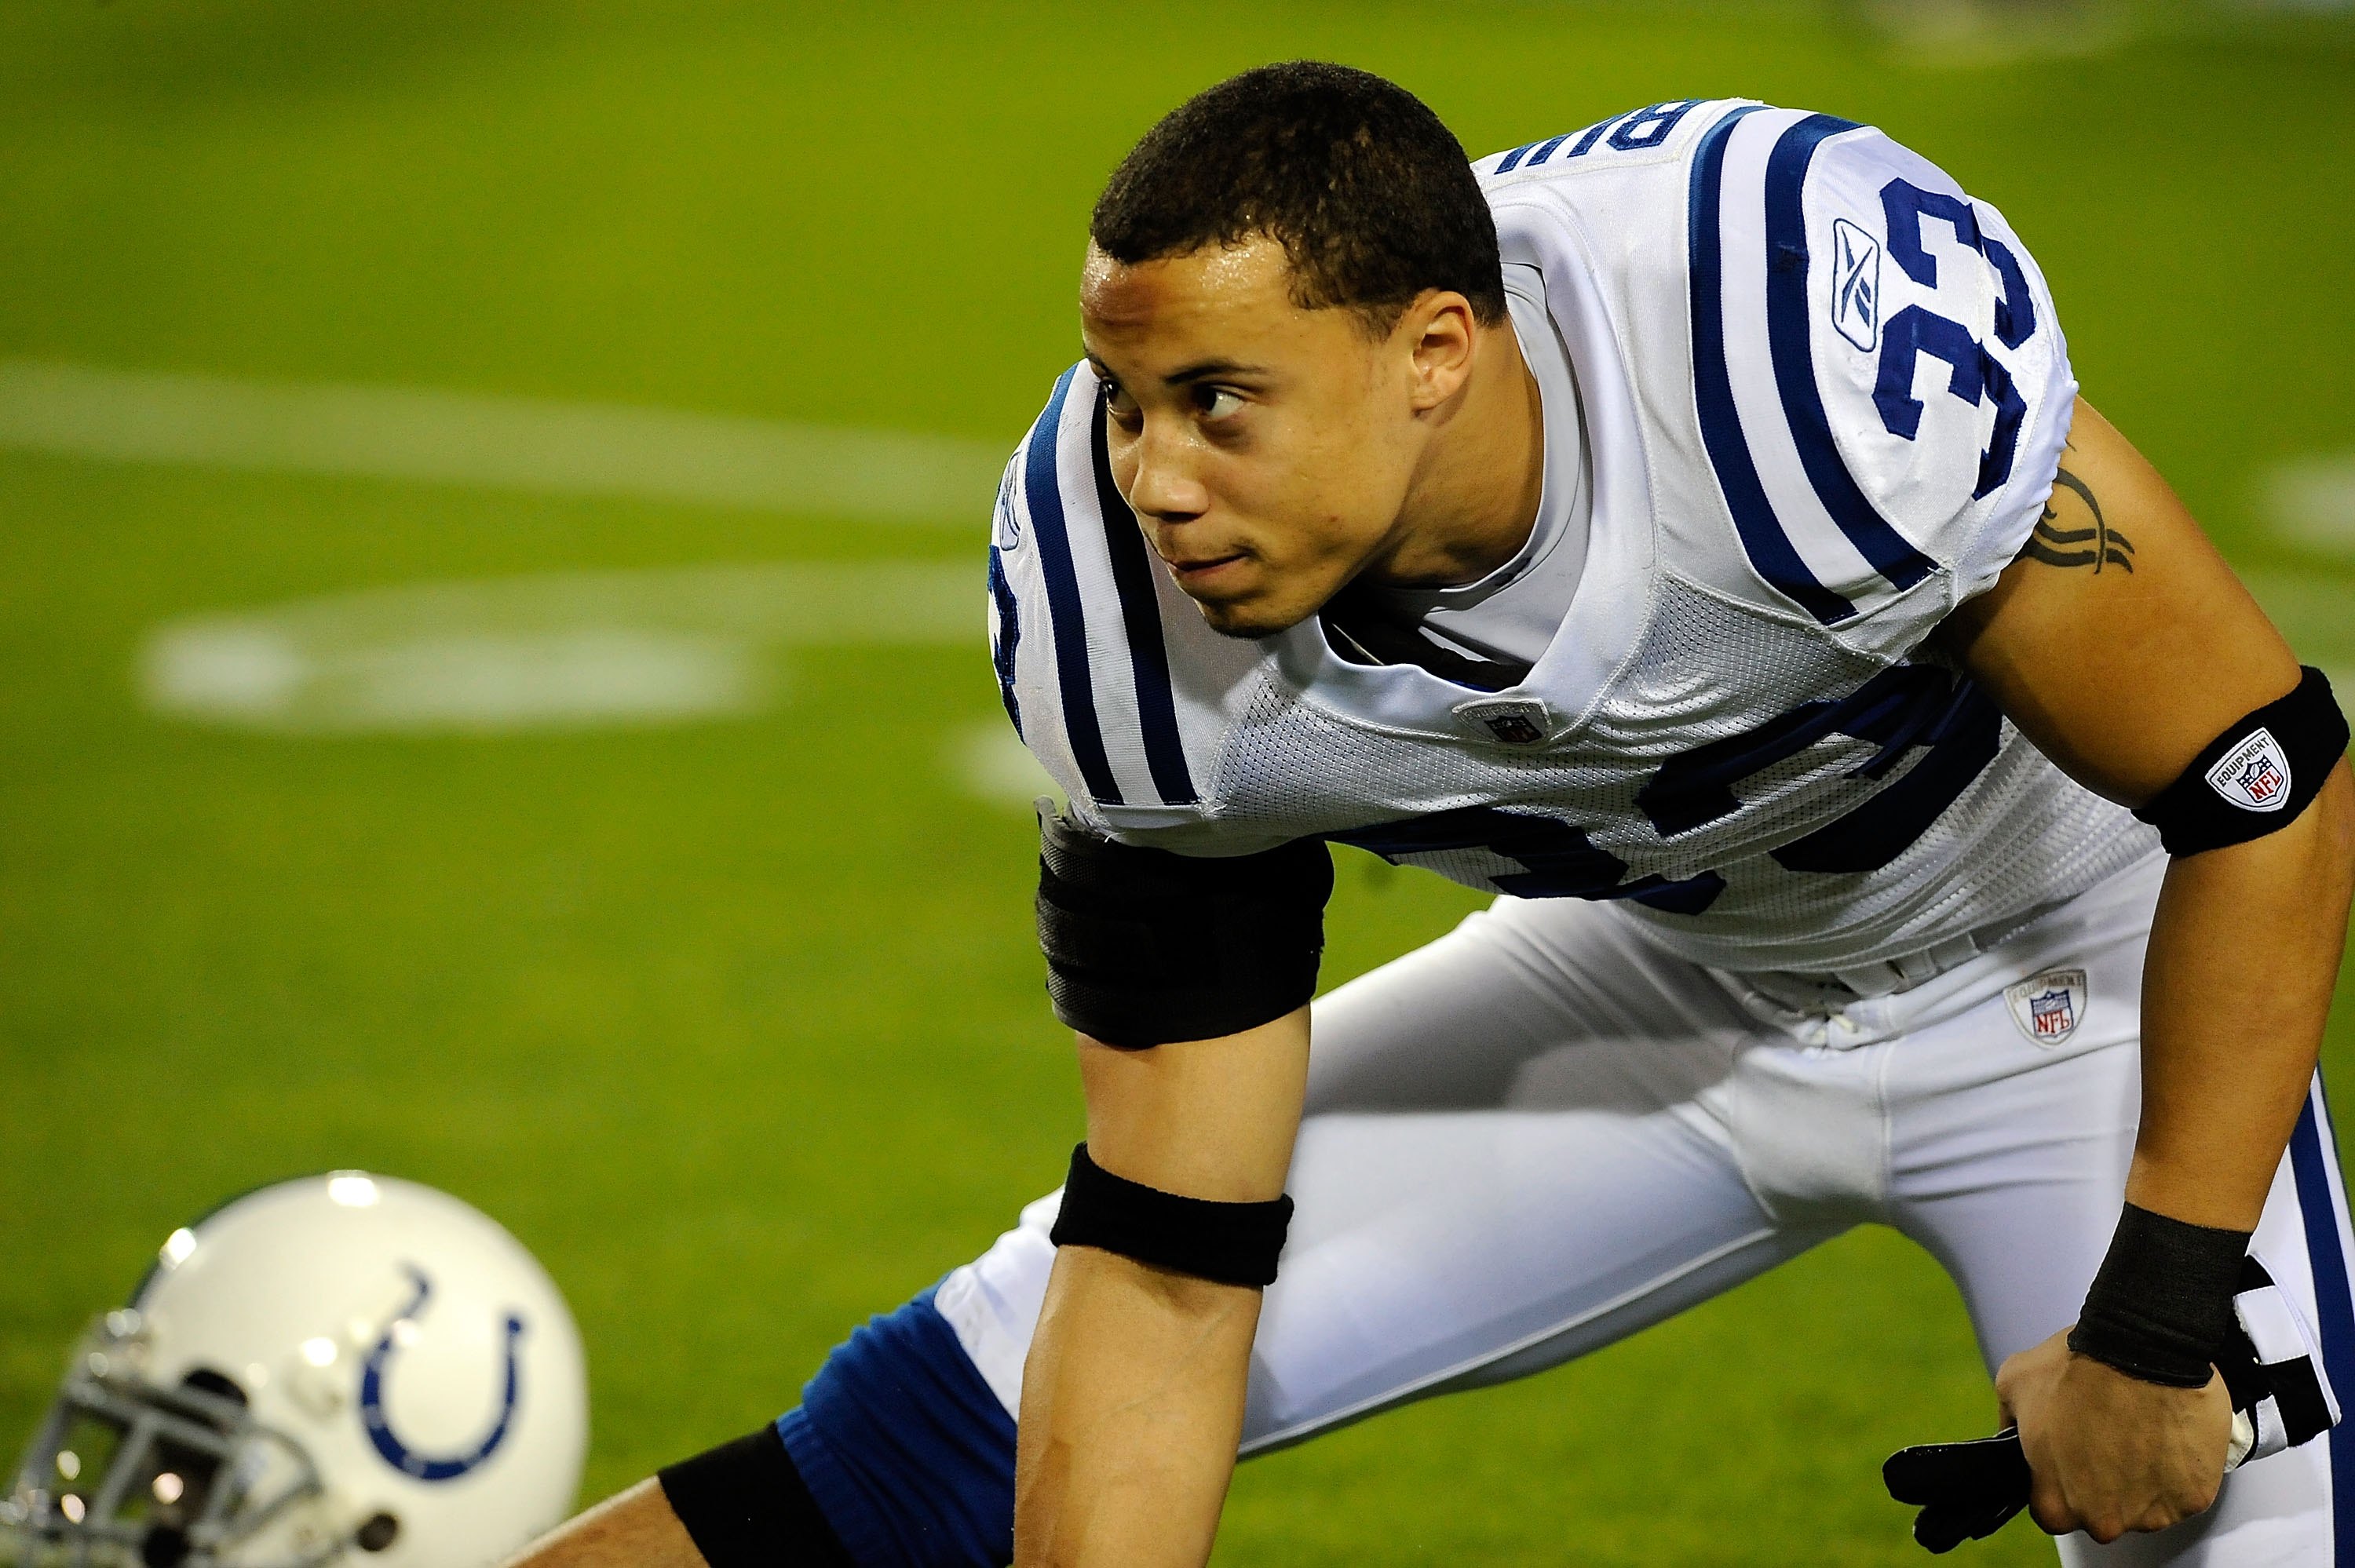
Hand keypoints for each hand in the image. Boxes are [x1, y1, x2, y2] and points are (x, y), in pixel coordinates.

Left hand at [1996, 1327, 2232, 1542]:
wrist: (2140, 1346)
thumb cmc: (2077, 1365)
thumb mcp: (2014, 1385)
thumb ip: (2011, 1424)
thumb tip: (2013, 1437)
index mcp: (2056, 1503)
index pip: (2051, 1511)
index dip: (2058, 1482)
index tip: (2069, 1458)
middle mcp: (2105, 1520)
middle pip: (2100, 1514)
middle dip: (2101, 1484)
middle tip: (2106, 1438)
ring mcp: (2154, 1514)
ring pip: (2145, 1507)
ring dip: (2142, 1480)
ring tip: (2140, 1433)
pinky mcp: (2195, 1498)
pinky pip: (2184, 1493)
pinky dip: (2178, 1472)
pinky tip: (2168, 1438)